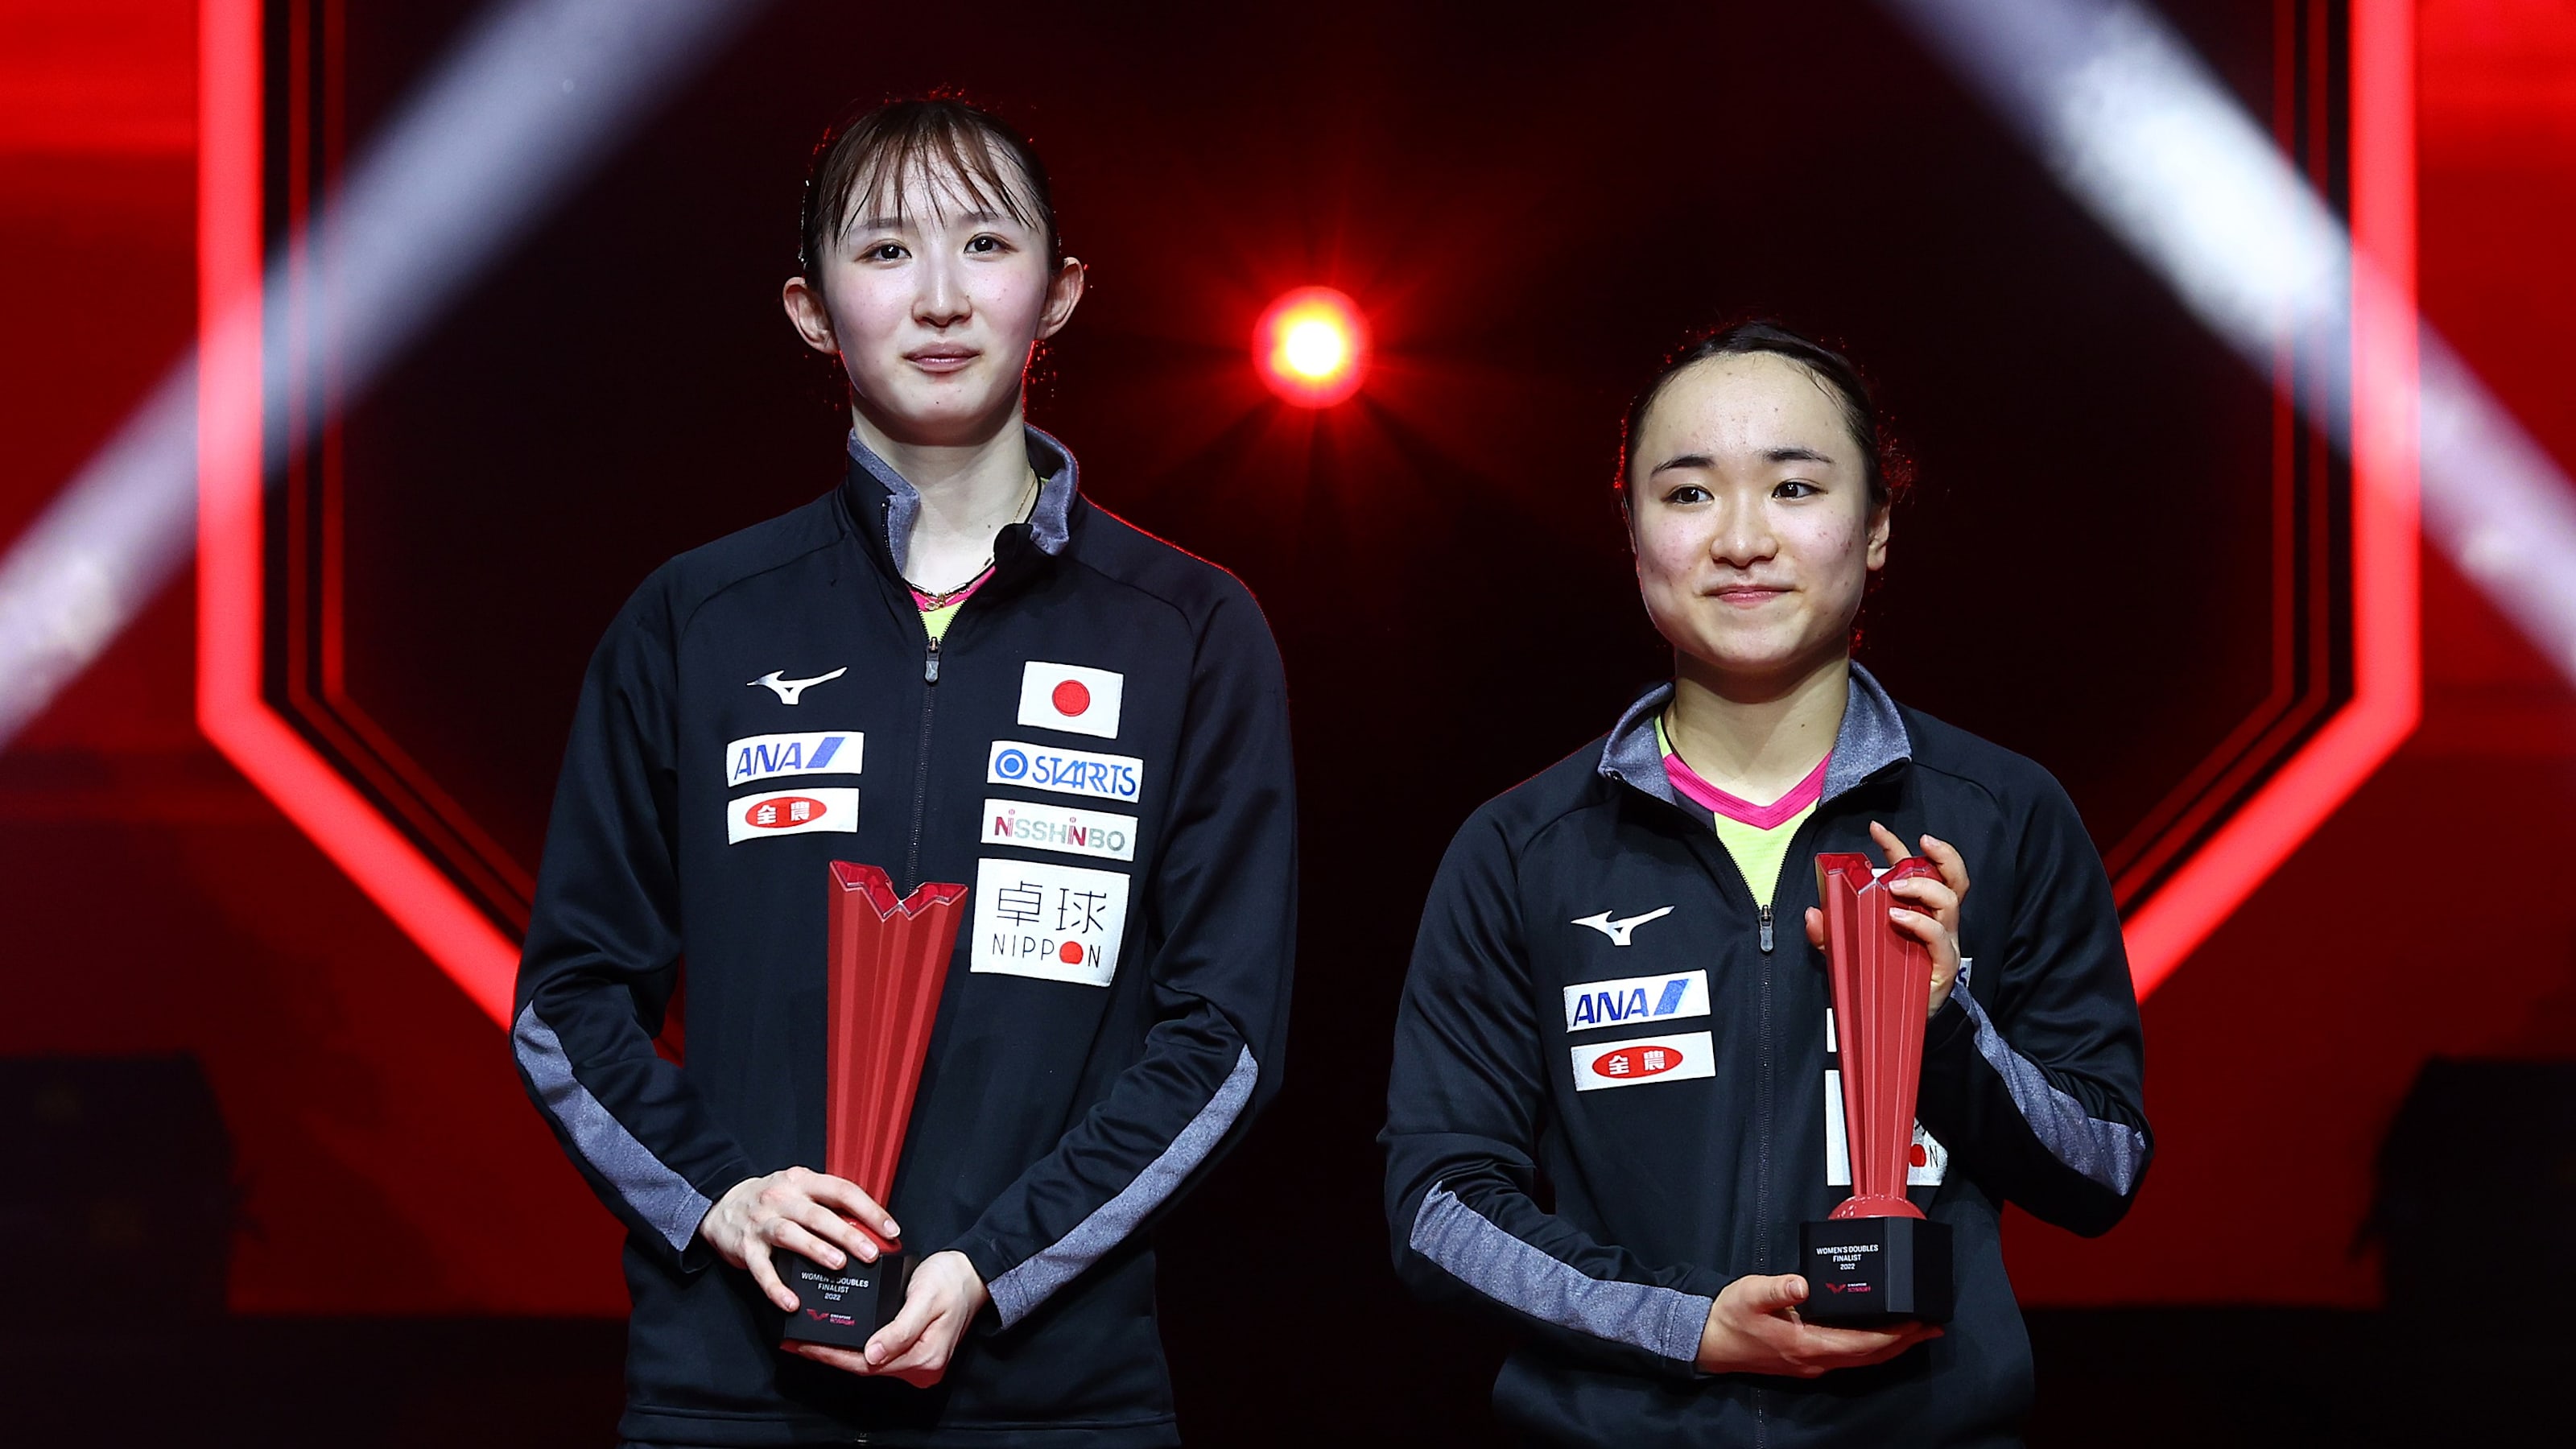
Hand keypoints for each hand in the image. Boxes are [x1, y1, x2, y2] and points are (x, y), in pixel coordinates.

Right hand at [697, 1167, 900, 1312]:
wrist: (721, 1206)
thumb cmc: (770, 1201)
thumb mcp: (799, 1190)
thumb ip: (827, 1203)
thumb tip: (869, 1226)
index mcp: (802, 1182)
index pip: (842, 1190)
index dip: (869, 1209)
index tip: (891, 1229)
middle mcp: (782, 1198)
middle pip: (819, 1215)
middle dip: (848, 1234)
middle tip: (871, 1254)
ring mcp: (762, 1223)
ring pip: (792, 1235)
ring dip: (817, 1250)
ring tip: (838, 1266)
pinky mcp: (745, 1247)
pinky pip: (762, 1269)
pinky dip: (777, 1287)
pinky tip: (792, 1302)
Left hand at [782, 1250, 987, 1387]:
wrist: (974, 1273)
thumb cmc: (952, 1280)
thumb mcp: (924, 1298)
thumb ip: (900, 1328)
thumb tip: (871, 1354)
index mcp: (924, 1358)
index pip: (867, 1364)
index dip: (833, 1356)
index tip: (805, 1346)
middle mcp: (921, 1368)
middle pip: (865, 1367)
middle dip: (830, 1355)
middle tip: (796, 1343)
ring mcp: (918, 1363)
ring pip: (870, 1363)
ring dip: (840, 1352)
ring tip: (810, 1340)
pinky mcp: (914, 1353)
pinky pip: (879, 1355)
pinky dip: (856, 1347)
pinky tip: (838, 1338)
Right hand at [1696, 1272, 1940, 1375]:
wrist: (1710, 1343)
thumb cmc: (1730, 1316)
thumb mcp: (1750, 1294)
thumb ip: (1777, 1288)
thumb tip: (1802, 1284)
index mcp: (1807, 1344)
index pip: (1861, 1343)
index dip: (1892, 1335)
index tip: (1917, 1324)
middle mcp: (1815, 1360)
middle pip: (1870, 1355)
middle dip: (1903, 1343)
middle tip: (1932, 1328)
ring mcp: (1812, 1363)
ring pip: (1862, 1359)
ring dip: (1891, 1347)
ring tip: (1916, 1334)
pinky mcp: (1807, 1359)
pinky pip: (1850, 1356)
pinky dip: (1872, 1347)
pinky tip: (1880, 1337)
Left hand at [1802, 823, 1972, 1017]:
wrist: (1900, 1020)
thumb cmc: (1882, 977)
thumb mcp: (1850, 951)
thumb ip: (1830, 933)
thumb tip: (1812, 913)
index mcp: (1917, 909)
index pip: (1918, 868)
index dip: (1899, 846)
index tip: (1877, 829)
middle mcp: (1936, 920)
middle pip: (1951, 878)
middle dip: (1939, 856)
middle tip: (1915, 847)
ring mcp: (1943, 940)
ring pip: (1949, 901)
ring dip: (1922, 886)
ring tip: (1895, 886)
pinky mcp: (1942, 963)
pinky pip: (1938, 936)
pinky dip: (1919, 922)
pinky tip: (1898, 917)